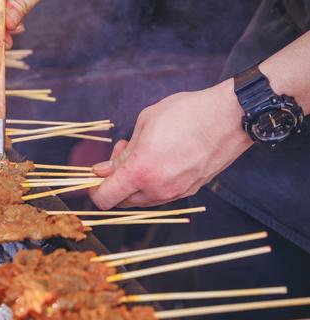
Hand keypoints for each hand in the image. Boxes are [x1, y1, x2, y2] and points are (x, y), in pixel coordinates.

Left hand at [89, 79, 252, 209]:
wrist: (230, 118)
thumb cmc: (186, 114)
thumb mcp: (145, 123)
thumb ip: (122, 153)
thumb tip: (103, 171)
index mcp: (140, 171)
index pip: (105, 199)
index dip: (93, 190)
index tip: (94, 177)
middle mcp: (157, 189)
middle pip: (121, 201)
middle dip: (115, 181)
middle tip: (122, 152)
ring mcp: (175, 193)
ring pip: (142, 199)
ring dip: (134, 181)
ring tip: (143, 150)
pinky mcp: (189, 191)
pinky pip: (160, 194)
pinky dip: (152, 182)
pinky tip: (160, 157)